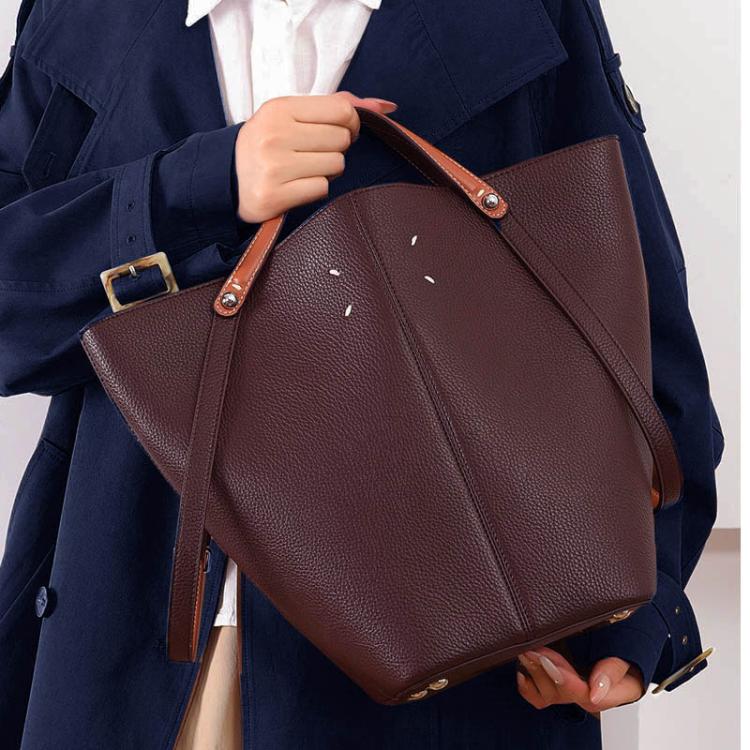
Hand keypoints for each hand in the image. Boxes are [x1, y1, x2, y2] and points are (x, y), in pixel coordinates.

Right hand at [235, 92, 397, 222]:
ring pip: (336, 165)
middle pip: (342, 140)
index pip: (342, 110)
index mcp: (280, 108)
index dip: (351, 123)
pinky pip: (322, 188)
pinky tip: (297, 186)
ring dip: (327, 171)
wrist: (226, 180)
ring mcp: (274, 166)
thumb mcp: (290, 116)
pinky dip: (315, 189)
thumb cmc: (266, 145)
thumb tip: (385, 106)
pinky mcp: (275, 195)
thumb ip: (335, 107)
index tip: (341, 131)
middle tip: (314, 154)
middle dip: (336, 149)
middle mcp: (276, 134)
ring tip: (304, 170)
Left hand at [516, 647, 644, 714]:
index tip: (550, 662)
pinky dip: (526, 686)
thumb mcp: (624, 658)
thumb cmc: (621, 655)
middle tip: (533, 649)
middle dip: (545, 669)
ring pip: (546, 694)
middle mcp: (583, 695)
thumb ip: (612, 671)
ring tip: (527, 651)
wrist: (617, 654)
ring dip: (534, 672)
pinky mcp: (554, 688)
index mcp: (604, 692)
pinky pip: (537, 698)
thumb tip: (596, 693)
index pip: (584, 694)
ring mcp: (567, 692)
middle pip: (561, 692)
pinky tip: (522, 671)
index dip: (565, 679)